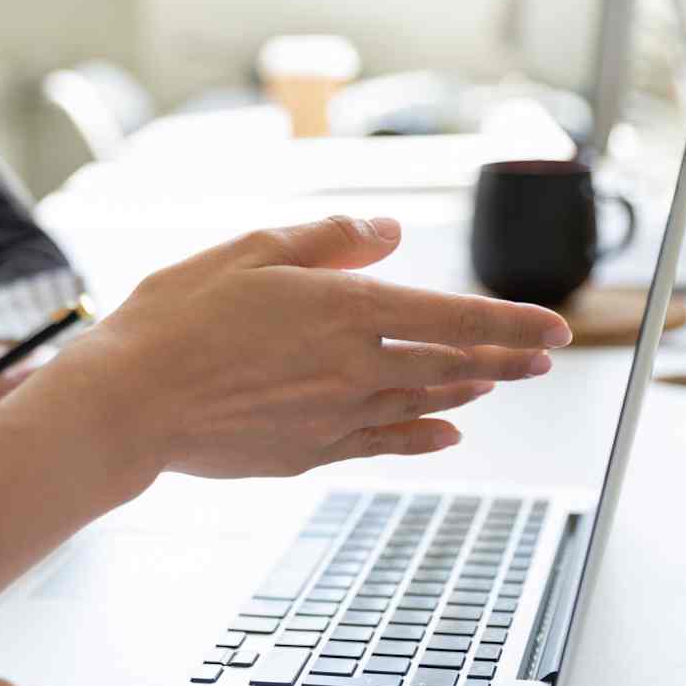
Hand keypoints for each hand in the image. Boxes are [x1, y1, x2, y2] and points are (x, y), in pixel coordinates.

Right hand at [27, 216, 569, 484]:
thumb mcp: (250, 252)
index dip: (511, 323)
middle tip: (542, 360)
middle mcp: (354, 369)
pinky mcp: (308, 453)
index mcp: (346, 310)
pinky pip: (383, 445)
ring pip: (422, 405)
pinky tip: (446, 435)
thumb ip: (329, 241)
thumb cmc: (178, 320)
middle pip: (451, 365)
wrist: (130, 403)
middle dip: (505, 360)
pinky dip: (422, 438)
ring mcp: (334, 417)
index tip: (555, 329)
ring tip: (497, 384)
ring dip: (468, 392)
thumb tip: (389, 232)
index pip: (454, 318)